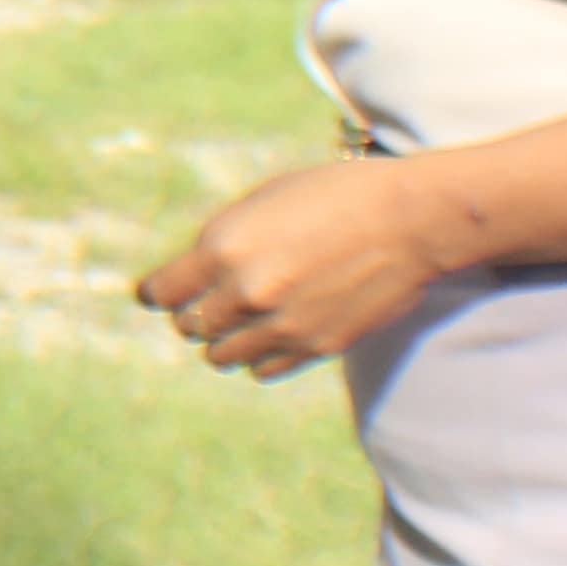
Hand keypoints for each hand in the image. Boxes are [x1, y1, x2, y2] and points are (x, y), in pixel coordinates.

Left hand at [141, 154, 476, 375]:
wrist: (409, 220)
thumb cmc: (335, 196)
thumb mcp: (263, 201)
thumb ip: (224, 239)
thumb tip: (195, 272)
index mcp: (222, 247)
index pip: (162, 292)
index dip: (157, 293)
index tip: (159, 295)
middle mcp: (245, 292)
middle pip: (190, 326)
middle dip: (194, 315)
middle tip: (208, 305)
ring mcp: (281, 325)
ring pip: (221, 357)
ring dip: (223, 342)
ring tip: (239, 324)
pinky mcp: (316, 347)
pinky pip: (262, 369)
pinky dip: (259, 358)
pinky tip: (271, 335)